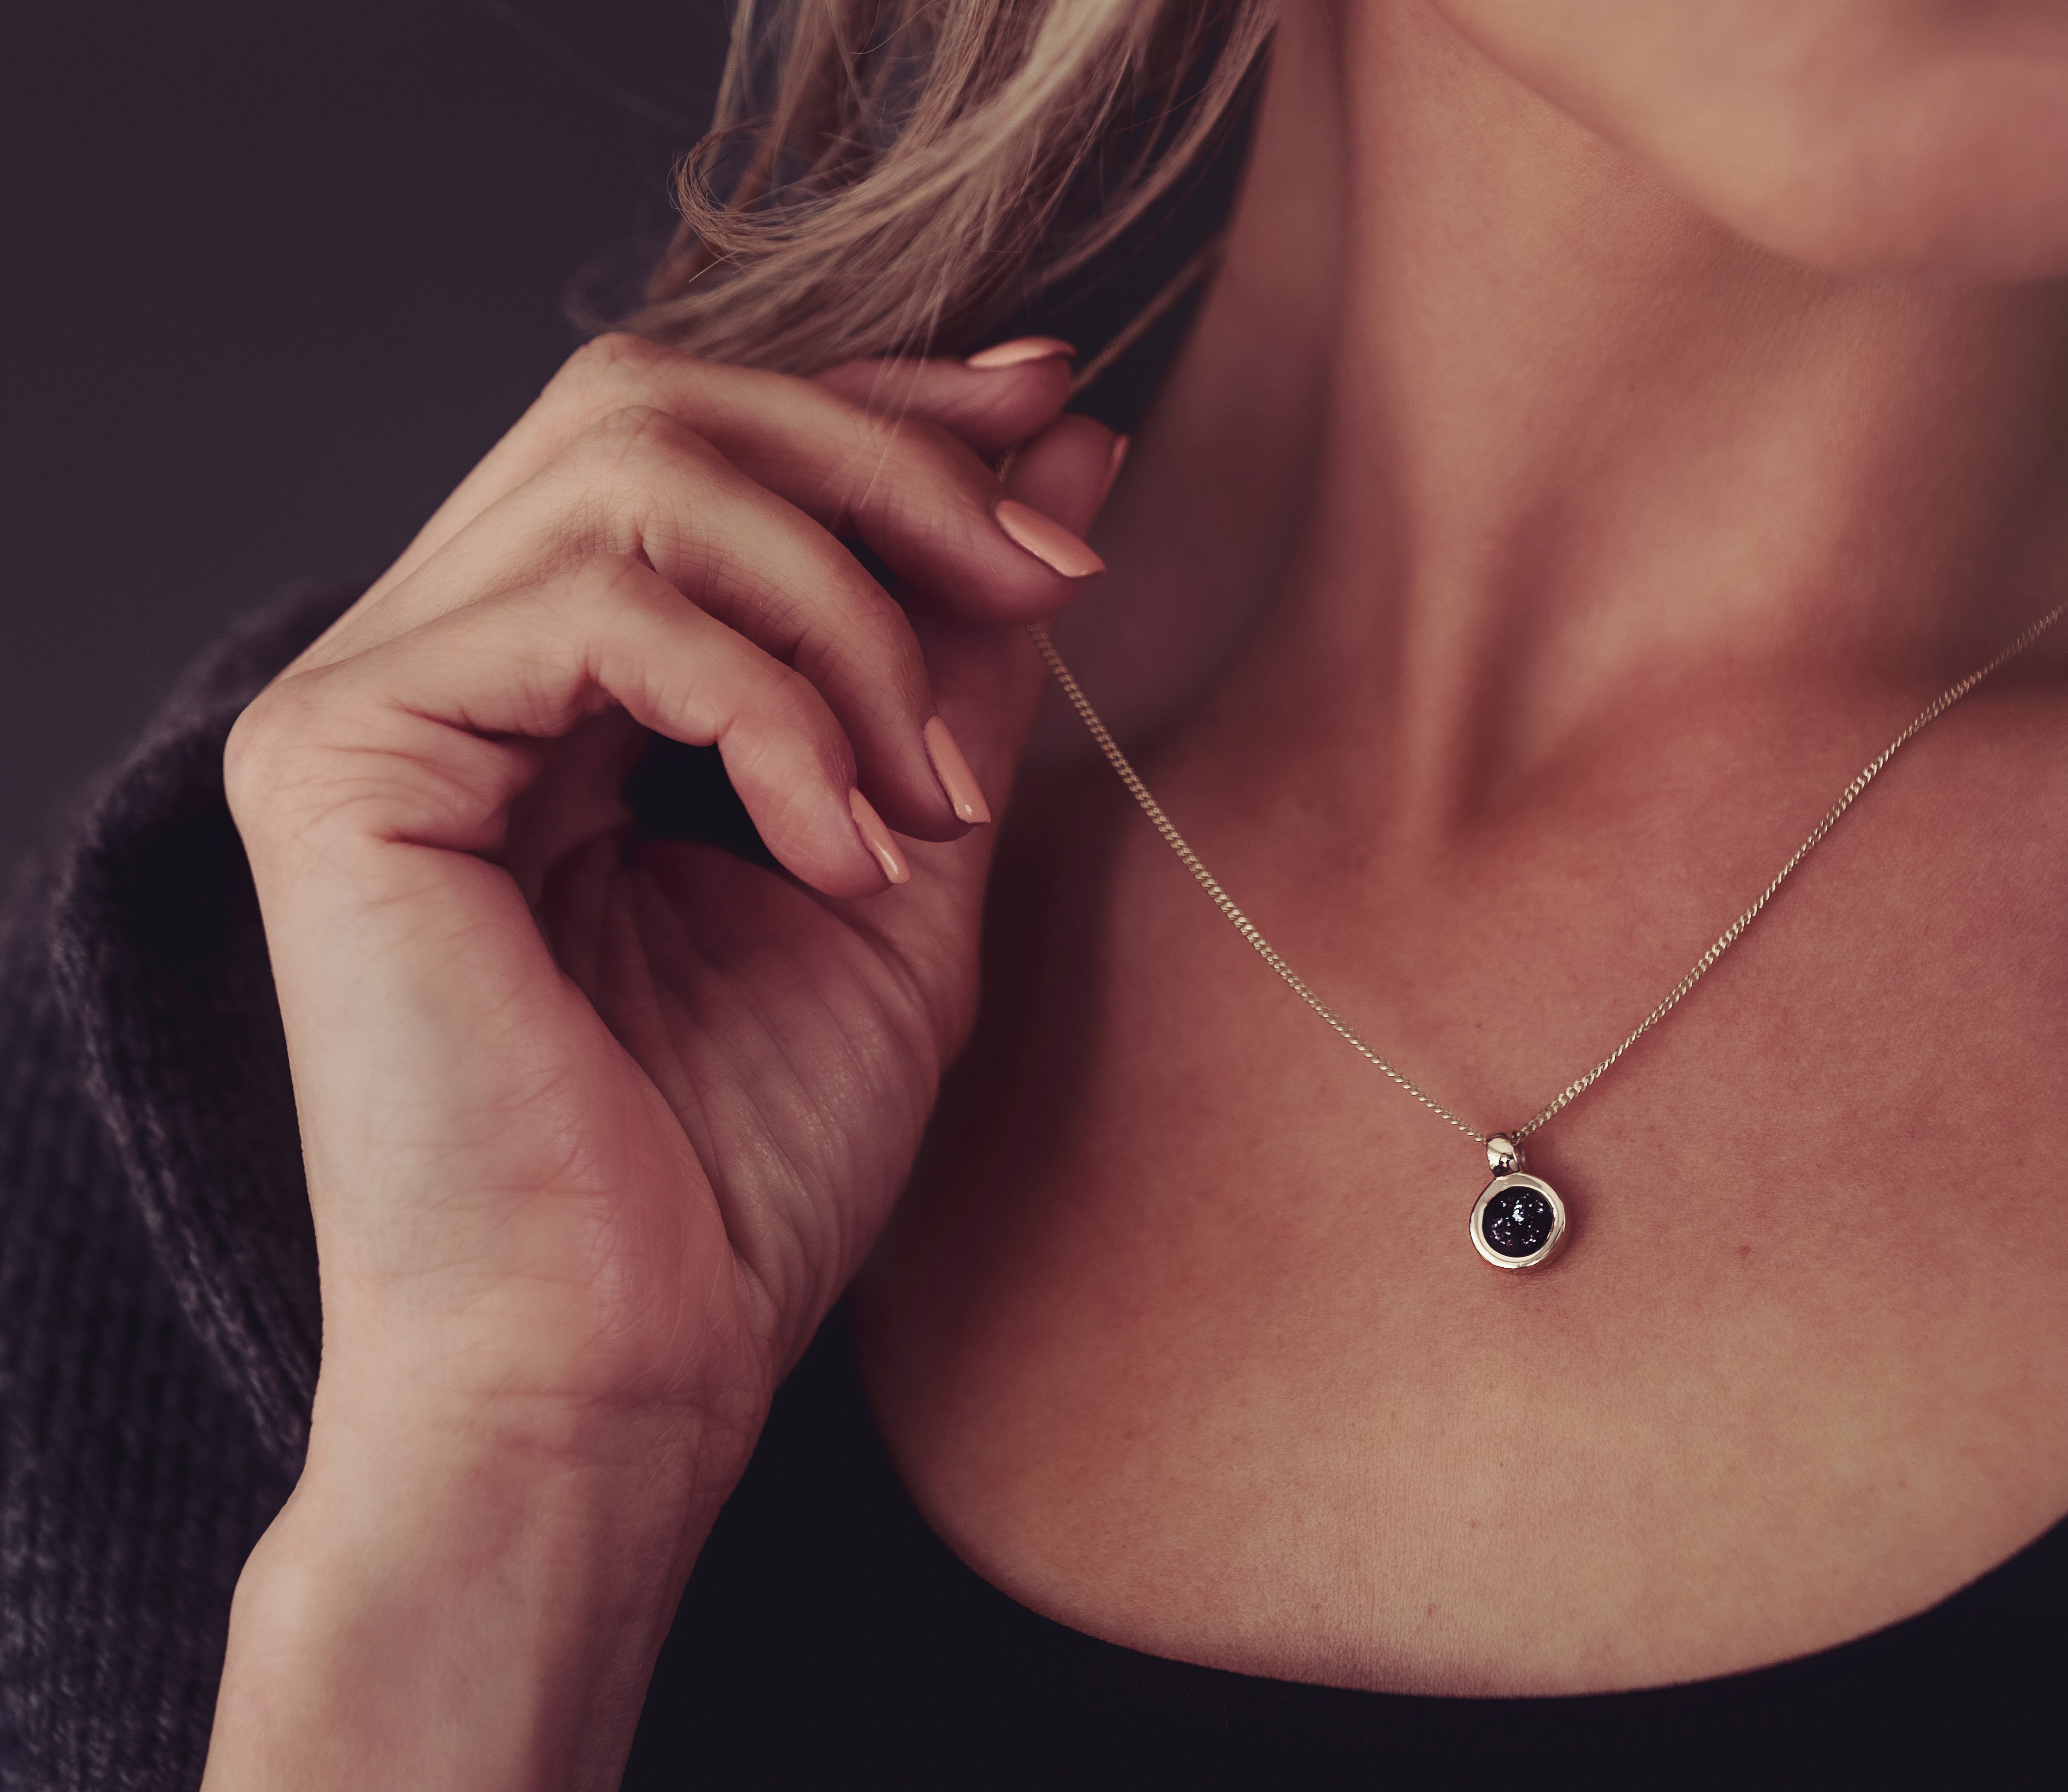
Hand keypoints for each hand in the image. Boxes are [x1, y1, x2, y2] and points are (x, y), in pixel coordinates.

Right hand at [207, 332, 1117, 1787]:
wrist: (618, 1374)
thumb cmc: (744, 1168)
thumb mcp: (910, 850)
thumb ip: (965, 649)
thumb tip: (1066, 453)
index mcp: (550, 689)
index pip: (700, 446)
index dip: (884, 404)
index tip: (1056, 412)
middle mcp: (441, 662)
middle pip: (655, 401)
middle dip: (885, 466)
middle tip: (1043, 580)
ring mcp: (373, 698)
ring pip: (635, 473)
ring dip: (849, 614)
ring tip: (927, 797)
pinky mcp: (343, 754)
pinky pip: (596, 608)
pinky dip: (770, 712)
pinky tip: (840, 853)